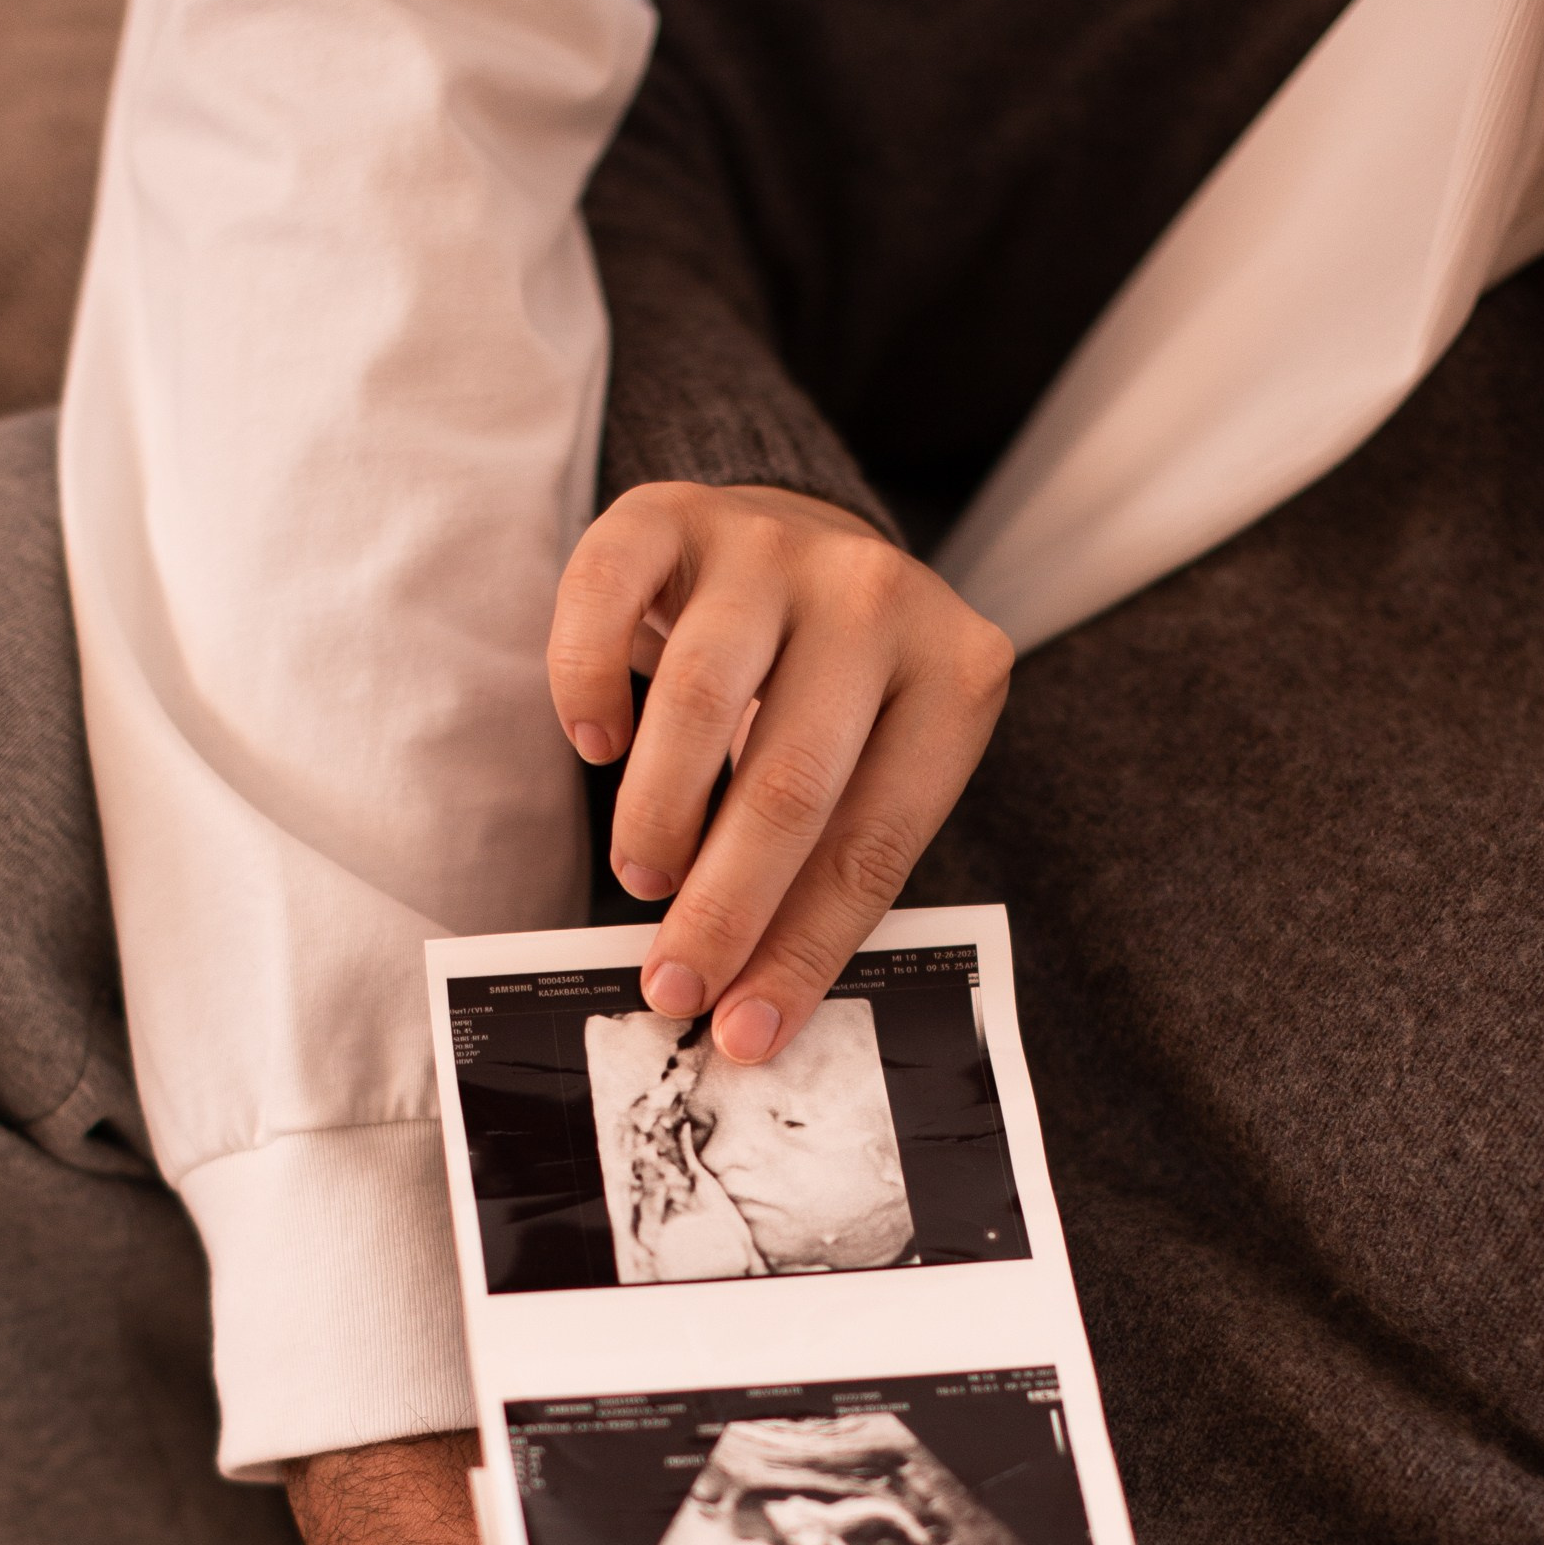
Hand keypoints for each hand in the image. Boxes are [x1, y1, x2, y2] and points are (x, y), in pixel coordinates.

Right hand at [547, 482, 1012, 1064]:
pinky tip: (597, 746)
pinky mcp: (673, 512)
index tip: (743, 1032)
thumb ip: (827, 864)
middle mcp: (875, 595)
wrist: (803, 542)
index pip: (874, 844)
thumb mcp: (875, 766)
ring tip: (643, 878)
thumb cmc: (840, 693)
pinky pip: (604, 597)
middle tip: (674, 984)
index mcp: (955, 675)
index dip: (802, 949)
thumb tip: (746, 1008)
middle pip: (791, 781)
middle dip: (724, 905)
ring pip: (701, 696)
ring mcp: (773, 543)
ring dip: (659, 813)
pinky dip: (588, 685)